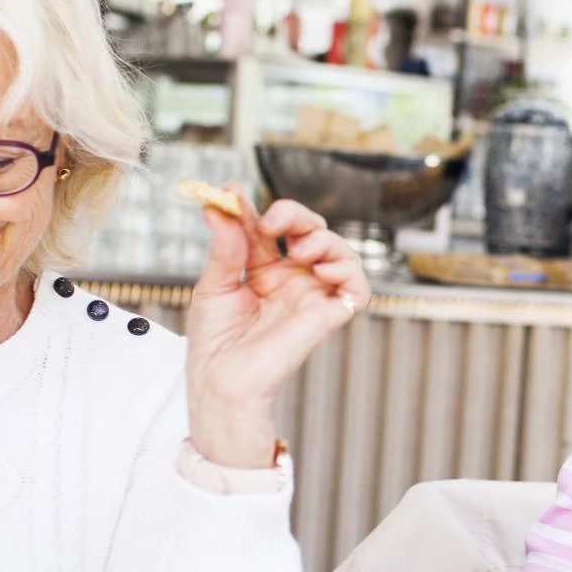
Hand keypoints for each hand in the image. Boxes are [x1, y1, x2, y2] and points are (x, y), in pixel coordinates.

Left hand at [185, 189, 368, 467]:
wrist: (222, 380)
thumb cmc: (214, 342)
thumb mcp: (213, 284)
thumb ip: (225, 245)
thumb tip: (219, 204)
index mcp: (263, 271)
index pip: (269, 229)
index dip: (255, 209)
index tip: (231, 192)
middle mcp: (292, 279)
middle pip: (310, 230)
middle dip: (295, 214)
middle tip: (272, 221)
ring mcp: (312, 295)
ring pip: (339, 250)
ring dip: (322, 238)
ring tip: (298, 250)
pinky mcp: (329, 315)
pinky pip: (358, 287)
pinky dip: (349, 269)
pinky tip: (322, 269)